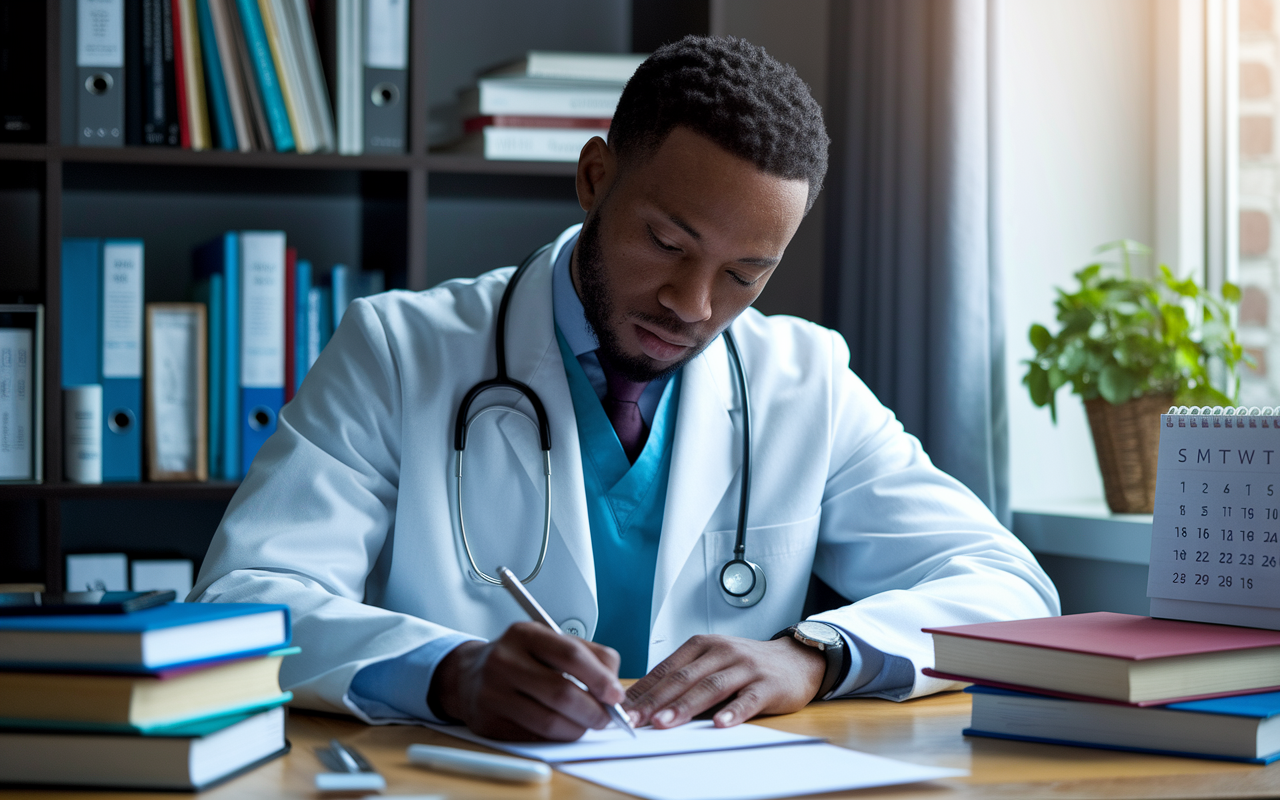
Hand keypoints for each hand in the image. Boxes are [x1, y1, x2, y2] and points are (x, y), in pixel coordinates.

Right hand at [429, 621, 624, 740]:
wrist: (470, 675)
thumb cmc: (520, 659)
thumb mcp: (550, 642)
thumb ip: (588, 657)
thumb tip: (614, 689)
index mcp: (524, 634)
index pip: (571, 655)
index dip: (600, 678)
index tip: (615, 694)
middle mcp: (504, 661)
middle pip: (562, 692)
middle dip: (593, 710)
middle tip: (606, 717)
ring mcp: (493, 693)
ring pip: (550, 721)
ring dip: (578, 728)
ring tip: (586, 723)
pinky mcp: (489, 722)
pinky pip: (534, 736)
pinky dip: (557, 736)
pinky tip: (562, 728)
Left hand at [624, 634, 824, 728]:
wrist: (795, 659)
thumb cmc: (746, 664)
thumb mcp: (711, 662)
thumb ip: (682, 678)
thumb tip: (643, 702)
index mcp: (702, 645)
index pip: (666, 670)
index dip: (643, 691)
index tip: (622, 710)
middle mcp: (721, 652)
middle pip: (683, 678)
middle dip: (656, 701)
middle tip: (636, 720)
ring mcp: (745, 667)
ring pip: (711, 687)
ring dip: (685, 706)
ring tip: (665, 723)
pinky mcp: (768, 685)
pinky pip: (748, 699)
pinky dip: (733, 711)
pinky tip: (720, 723)